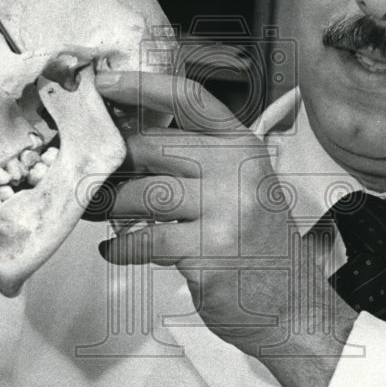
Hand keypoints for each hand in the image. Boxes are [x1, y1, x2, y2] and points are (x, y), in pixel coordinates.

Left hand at [95, 71, 355, 386]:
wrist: (292, 304)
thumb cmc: (257, 243)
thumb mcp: (241, 186)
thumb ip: (197, 160)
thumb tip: (127, 144)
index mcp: (244, 147)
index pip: (190, 100)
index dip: (142, 85)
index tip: (104, 83)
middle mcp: (238, 171)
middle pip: (154, 146)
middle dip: (115, 163)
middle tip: (93, 176)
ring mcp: (226, 212)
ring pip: (143, 193)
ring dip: (110, 206)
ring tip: (97, 213)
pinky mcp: (209, 252)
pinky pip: (146, 239)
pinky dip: (121, 246)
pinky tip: (114, 249)